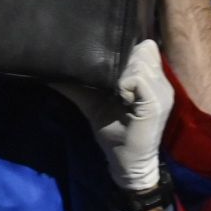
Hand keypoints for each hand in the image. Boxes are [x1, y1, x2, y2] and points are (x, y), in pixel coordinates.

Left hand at [54, 40, 174, 194]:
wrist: (127, 163)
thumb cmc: (114, 132)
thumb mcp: (93, 103)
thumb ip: (78, 84)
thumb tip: (48, 70)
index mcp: (151, 79)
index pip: (145, 47)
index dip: (127, 49)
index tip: (110, 63)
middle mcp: (161, 81)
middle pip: (143, 49)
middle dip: (123, 58)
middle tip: (109, 78)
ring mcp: (162, 91)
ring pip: (140, 60)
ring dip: (123, 71)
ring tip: (116, 89)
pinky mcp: (156, 103)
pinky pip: (138, 78)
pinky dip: (125, 83)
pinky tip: (120, 97)